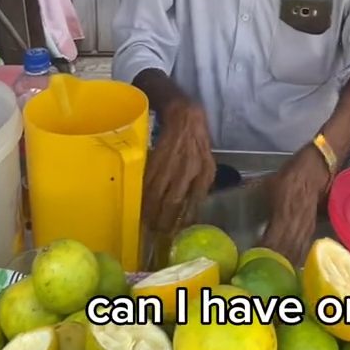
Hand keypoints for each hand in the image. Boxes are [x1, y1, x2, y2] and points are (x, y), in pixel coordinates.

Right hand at [142, 99, 215, 237]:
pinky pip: (149, 182)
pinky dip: (144, 196)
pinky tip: (141, 205)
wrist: (185, 115)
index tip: (176, 233)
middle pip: (173, 202)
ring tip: (147, 224)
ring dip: (151, 211)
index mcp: (204, 172)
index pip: (194, 202)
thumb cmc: (198, 141)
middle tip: (157, 233)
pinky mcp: (157, 158)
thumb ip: (201, 185)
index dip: (184, 220)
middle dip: (164, 220)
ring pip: (158, 194)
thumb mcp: (207, 163)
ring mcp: (172, 163)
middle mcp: (189, 169)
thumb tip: (192, 210)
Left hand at [260, 144, 330, 266]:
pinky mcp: (311, 230)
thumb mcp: (267, 184)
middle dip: (272, 263)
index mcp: (284, 213)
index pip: (273, 240)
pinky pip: (302, 249)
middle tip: (258, 270)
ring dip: (284, 264)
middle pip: (285, 252)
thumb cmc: (289, 176)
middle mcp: (296, 224)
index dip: (262, 252)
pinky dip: (293, 258)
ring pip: (295, 253)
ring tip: (271, 273)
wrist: (315, 170)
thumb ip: (252, 195)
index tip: (249, 258)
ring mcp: (306, 228)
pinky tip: (286, 265)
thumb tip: (231, 198)